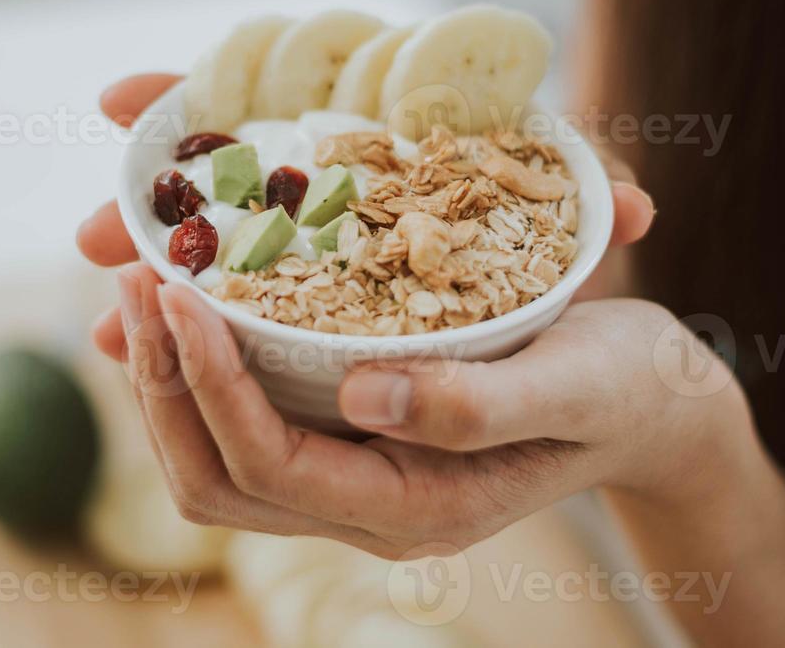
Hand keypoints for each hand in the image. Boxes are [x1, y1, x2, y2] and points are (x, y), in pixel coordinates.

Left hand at [76, 75, 741, 558]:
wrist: (651, 405)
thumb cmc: (625, 390)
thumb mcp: (574, 386)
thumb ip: (475, 404)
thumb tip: (360, 396)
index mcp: (415, 507)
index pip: (269, 463)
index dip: (210, 383)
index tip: (178, 291)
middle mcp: (366, 509)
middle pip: (217, 476)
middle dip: (163, 380)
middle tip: (132, 276)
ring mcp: (353, 482)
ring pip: (217, 460)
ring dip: (167, 377)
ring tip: (138, 281)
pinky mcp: (349, 443)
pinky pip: (246, 423)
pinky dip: (201, 368)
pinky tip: (187, 299)